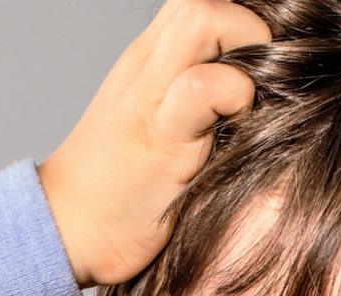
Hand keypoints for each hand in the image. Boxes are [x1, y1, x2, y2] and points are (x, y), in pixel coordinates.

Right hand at [37, 0, 271, 287]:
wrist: (71, 229)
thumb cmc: (126, 182)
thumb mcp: (163, 117)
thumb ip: (200, 90)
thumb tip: (269, 88)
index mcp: (152, 55)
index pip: (200, 1)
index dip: (241, 17)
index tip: (265, 58)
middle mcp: (149, 62)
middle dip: (250, 22)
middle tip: (266, 73)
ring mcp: (152, 94)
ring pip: (202, 18)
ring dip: (246, 47)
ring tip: (252, 96)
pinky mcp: (161, 137)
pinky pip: (204, 88)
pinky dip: (236, 99)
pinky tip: (238, 131)